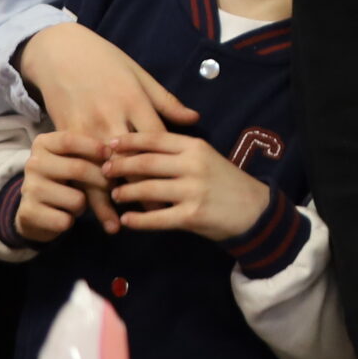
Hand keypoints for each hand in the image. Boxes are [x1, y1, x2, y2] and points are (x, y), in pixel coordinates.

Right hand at [16, 130, 106, 241]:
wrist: (36, 211)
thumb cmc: (65, 179)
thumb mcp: (76, 160)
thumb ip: (93, 155)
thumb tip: (122, 156)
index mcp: (43, 144)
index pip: (70, 140)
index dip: (93, 147)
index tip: (109, 154)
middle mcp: (32, 163)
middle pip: (78, 169)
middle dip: (102, 181)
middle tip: (111, 187)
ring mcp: (28, 188)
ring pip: (76, 199)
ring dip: (84, 205)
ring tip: (77, 203)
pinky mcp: (29, 213)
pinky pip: (65, 220)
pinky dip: (70, 221)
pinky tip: (64, 216)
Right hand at [20, 26, 197, 232]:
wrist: (60, 52)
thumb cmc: (108, 61)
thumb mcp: (140, 76)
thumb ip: (165, 102)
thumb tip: (193, 119)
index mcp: (134, 101)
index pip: (156, 139)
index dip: (166, 166)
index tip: (178, 188)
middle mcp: (110, 117)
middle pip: (130, 160)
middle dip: (142, 190)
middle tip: (155, 216)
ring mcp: (85, 127)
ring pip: (99, 171)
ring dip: (108, 199)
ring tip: (118, 224)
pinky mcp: (64, 133)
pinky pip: (75, 167)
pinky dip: (83, 189)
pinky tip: (88, 208)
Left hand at [102, 130, 269, 241]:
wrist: (254, 209)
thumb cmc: (225, 181)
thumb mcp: (206, 157)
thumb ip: (178, 152)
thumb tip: (139, 150)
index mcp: (196, 147)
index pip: (155, 138)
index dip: (129, 141)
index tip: (109, 143)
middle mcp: (193, 165)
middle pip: (146, 162)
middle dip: (120, 166)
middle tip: (103, 170)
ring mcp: (193, 191)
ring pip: (147, 189)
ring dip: (125, 192)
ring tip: (114, 195)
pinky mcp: (192, 216)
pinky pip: (156, 218)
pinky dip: (137, 220)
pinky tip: (126, 220)